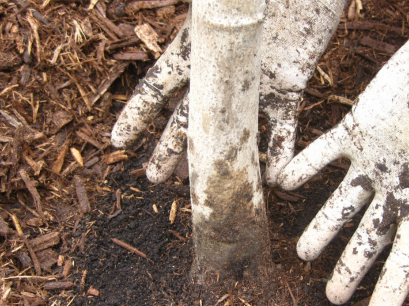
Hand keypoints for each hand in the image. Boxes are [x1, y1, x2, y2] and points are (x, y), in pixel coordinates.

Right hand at [111, 0, 344, 184]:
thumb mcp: (219, 7)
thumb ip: (201, 28)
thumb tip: (161, 45)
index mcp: (198, 48)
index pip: (158, 86)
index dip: (137, 114)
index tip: (118, 142)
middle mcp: (222, 71)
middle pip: (188, 118)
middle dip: (169, 149)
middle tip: (154, 178)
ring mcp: (255, 81)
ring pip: (230, 130)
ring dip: (218, 161)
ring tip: (206, 186)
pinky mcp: (289, 86)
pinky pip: (282, 126)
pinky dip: (279, 153)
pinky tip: (273, 181)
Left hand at [278, 7, 408, 305]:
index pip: (407, 256)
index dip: (390, 289)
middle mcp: (398, 184)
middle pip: (370, 236)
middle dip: (351, 266)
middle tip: (330, 297)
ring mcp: (375, 158)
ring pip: (342, 200)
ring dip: (322, 225)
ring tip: (301, 253)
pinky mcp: (358, 125)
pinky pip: (324, 150)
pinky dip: (304, 165)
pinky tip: (282, 182)